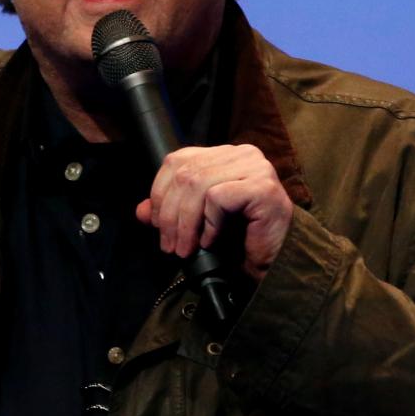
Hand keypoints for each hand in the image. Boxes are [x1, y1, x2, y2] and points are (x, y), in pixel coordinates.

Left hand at [134, 143, 293, 281]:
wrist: (274, 261)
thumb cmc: (239, 239)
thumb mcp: (196, 223)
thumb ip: (170, 211)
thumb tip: (140, 210)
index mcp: (224, 155)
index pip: (177, 160)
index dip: (159, 192)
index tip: (156, 224)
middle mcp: (241, 154)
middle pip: (184, 174)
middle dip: (168, 214)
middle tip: (169, 245)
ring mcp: (255, 167)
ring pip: (198, 185)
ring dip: (184, 224)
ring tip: (184, 248)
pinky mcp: (263, 187)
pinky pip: (218, 198)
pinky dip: (209, 223)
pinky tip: (211, 240)